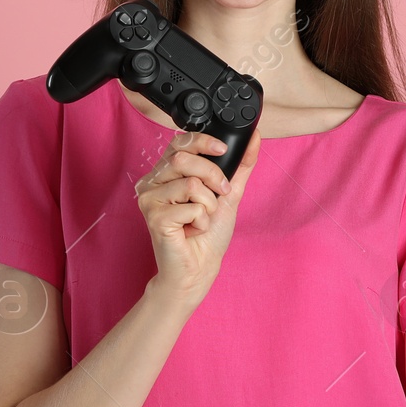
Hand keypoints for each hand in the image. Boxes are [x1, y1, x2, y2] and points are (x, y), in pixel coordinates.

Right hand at [135, 127, 260, 306]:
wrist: (200, 268)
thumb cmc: (209, 234)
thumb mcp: (228, 192)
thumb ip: (241, 165)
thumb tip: (255, 138)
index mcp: (166, 172)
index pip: (179, 142)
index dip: (202, 141)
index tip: (222, 150)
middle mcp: (153, 182)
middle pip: (184, 159)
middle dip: (213, 177)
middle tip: (219, 196)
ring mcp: (150, 199)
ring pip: (190, 183)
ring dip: (208, 204)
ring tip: (202, 218)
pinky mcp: (154, 217)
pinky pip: (190, 206)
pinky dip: (201, 220)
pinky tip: (192, 230)